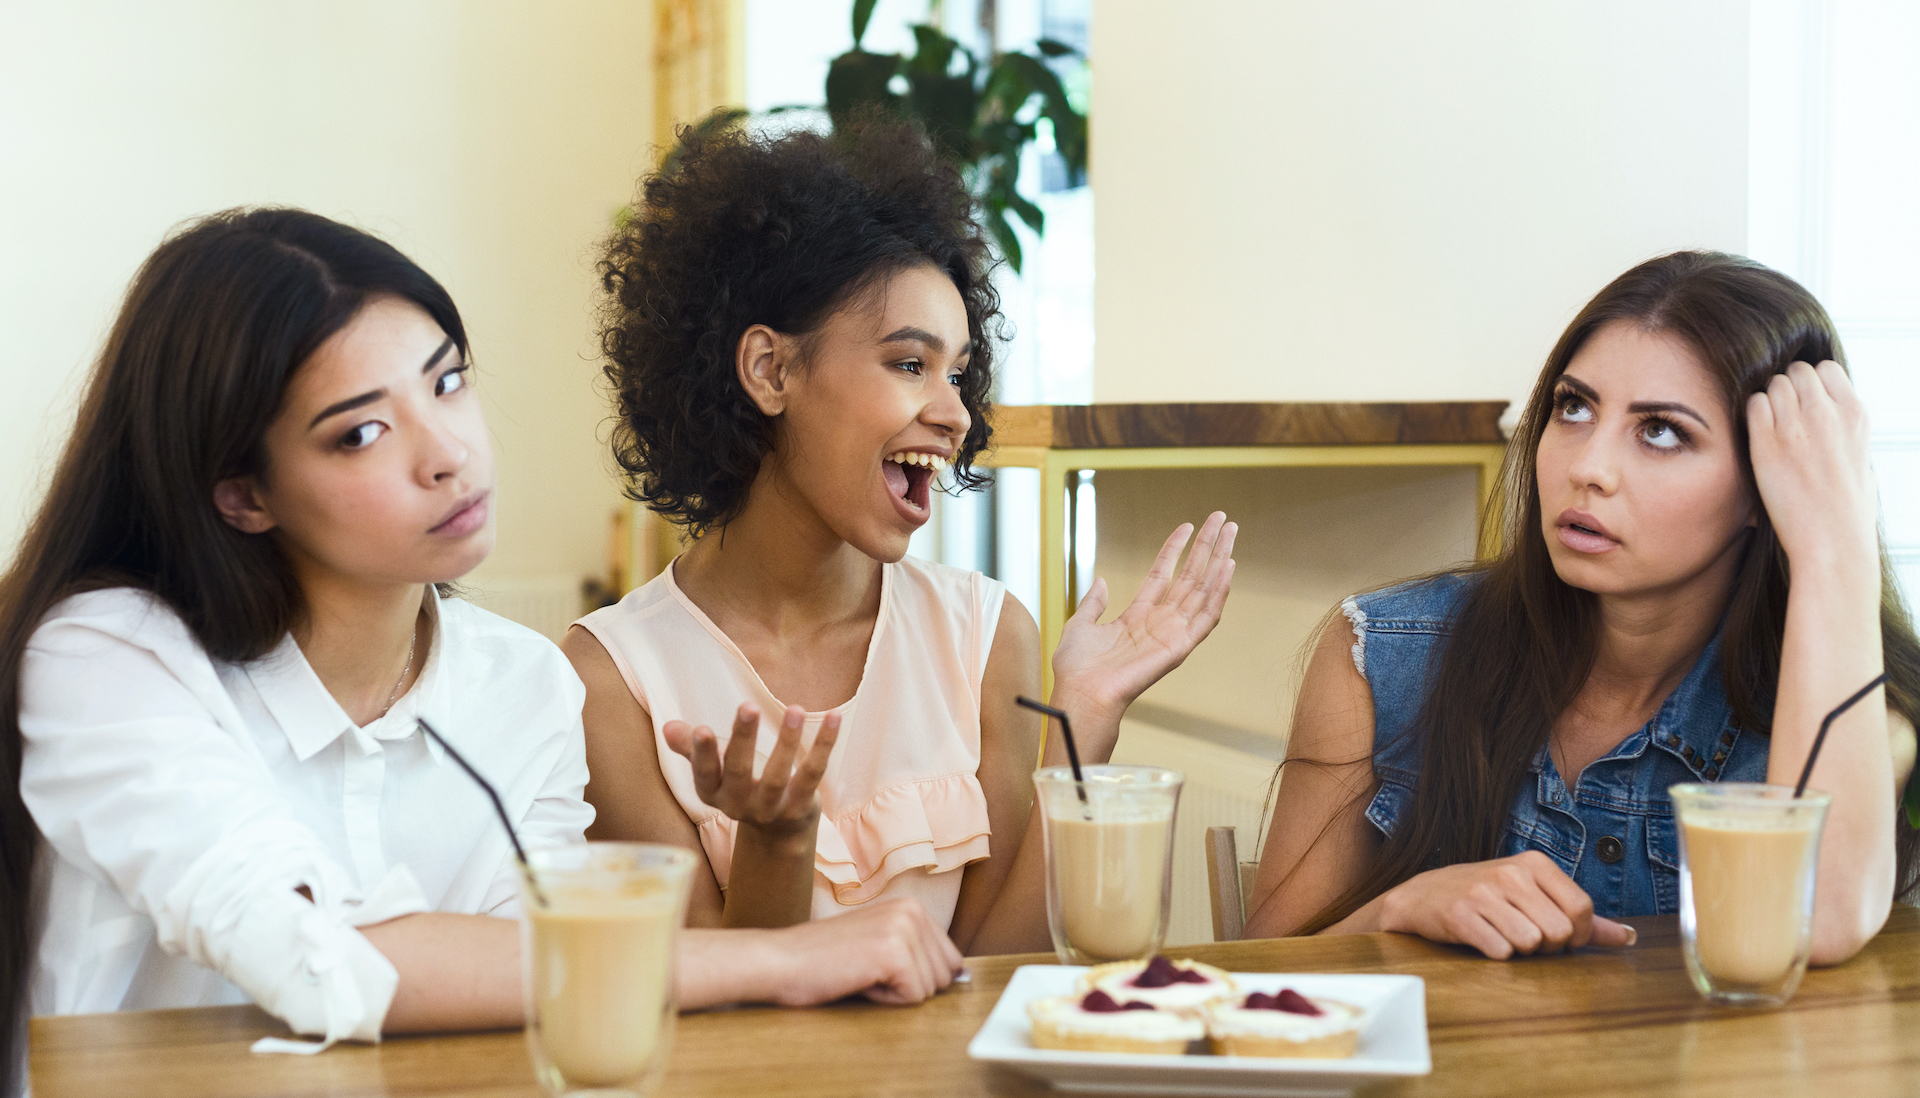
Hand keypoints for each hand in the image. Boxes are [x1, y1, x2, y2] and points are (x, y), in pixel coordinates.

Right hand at [663, 703, 838, 837]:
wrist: (777, 831)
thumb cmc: (740, 784)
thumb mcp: (714, 769)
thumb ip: (692, 747)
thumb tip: (668, 727)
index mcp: (713, 793)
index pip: (704, 773)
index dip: (702, 754)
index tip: (701, 729)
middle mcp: (739, 805)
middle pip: (739, 772)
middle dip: (742, 740)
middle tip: (747, 706)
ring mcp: (771, 809)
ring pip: (777, 775)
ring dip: (787, 741)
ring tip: (795, 709)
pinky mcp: (800, 807)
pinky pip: (813, 774)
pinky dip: (824, 745)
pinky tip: (834, 717)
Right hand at [763, 898, 964, 1005]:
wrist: (779, 961)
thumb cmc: (823, 960)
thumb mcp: (878, 943)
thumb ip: (917, 953)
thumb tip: (960, 977)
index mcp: (912, 906)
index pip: (950, 960)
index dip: (916, 977)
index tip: (879, 967)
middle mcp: (913, 910)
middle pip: (944, 976)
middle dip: (908, 986)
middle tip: (866, 971)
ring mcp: (904, 929)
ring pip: (930, 989)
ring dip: (894, 993)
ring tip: (860, 973)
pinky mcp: (893, 953)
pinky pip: (913, 997)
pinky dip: (886, 1000)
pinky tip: (859, 980)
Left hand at [1049, 512, 1236, 733]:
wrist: (1082, 693)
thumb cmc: (1078, 669)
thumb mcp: (1080, 625)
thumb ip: (1093, 603)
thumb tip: (1100, 580)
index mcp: (1138, 616)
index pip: (1163, 573)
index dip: (1175, 548)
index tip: (1186, 525)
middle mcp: (1160, 622)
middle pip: (1190, 576)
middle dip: (1206, 547)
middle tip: (1222, 519)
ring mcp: (1173, 633)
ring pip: (1204, 590)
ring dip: (1219, 560)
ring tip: (1231, 533)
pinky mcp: (1181, 646)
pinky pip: (1206, 616)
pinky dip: (1219, 592)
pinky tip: (1228, 568)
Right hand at [1376, 851, 1635, 958]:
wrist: (1422, 896)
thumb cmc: (1487, 897)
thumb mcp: (1534, 895)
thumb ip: (1584, 918)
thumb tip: (1630, 938)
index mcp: (1534, 863)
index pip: (1582, 909)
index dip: (1577, 934)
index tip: (1560, 937)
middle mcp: (1511, 873)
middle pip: (1559, 931)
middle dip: (1548, 946)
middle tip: (1525, 936)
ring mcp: (1483, 893)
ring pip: (1531, 943)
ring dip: (1520, 950)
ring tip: (1502, 935)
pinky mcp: (1461, 915)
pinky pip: (1501, 952)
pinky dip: (1496, 954)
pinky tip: (1482, 940)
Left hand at [1747, 360, 1878, 573]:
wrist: (1832, 542)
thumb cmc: (1848, 509)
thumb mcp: (1861, 457)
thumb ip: (1844, 428)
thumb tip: (1828, 413)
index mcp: (1855, 415)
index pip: (1825, 368)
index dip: (1812, 382)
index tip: (1807, 400)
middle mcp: (1826, 414)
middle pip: (1795, 372)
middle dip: (1788, 387)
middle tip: (1785, 414)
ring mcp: (1794, 427)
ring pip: (1772, 384)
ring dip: (1769, 400)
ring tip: (1773, 427)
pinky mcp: (1766, 444)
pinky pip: (1752, 405)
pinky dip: (1753, 414)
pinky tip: (1759, 435)